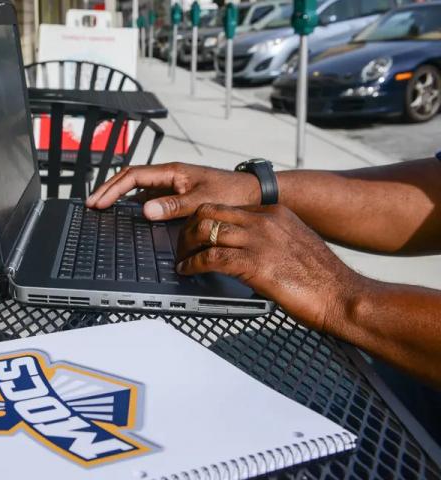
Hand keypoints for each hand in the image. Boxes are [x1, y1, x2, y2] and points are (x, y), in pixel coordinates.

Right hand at [85, 163, 260, 219]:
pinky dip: (135, 205)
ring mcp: (172, 186)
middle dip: (108, 191)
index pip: (133, 176)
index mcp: (172, 172)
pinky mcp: (177, 196)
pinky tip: (129, 216)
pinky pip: (150, 198)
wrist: (254, 194)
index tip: (97, 201)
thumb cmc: (233, 192)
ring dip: (119, 197)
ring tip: (102, 208)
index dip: (112, 188)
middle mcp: (170, 176)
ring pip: (138, 189)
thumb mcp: (201, 200)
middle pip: (130, 180)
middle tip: (91, 204)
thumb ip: (173, 206)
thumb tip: (145, 210)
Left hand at [175, 203, 361, 331]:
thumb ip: (269, 239)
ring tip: (181, 260)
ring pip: (205, 231)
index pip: (225, 206)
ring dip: (185, 247)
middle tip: (181, 246)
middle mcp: (264, 221)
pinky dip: (192, 265)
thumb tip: (244, 248)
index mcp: (274, 213)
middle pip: (209, 212)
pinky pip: (210, 258)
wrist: (343, 295)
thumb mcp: (294, 244)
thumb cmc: (321, 278)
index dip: (203, 220)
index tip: (194, 234)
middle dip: (188, 229)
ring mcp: (258, 240)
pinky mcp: (254, 264)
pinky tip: (187, 271)